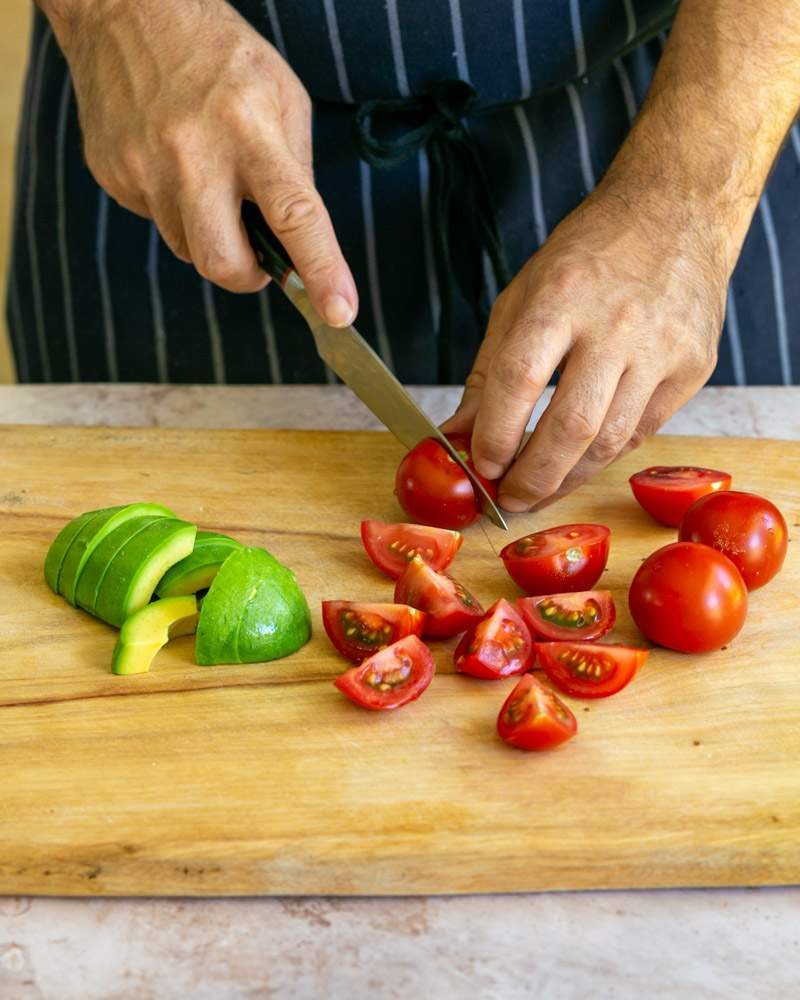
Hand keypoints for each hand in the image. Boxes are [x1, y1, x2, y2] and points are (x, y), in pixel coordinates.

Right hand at [52, 0, 356, 323]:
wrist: (125, 10)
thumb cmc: (220, 56)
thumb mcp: (281, 99)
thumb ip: (296, 174)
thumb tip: (303, 245)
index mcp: (250, 129)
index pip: (294, 215)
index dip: (321, 270)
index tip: (339, 313)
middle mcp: (194, 153)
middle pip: (224, 263)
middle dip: (250, 277)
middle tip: (261, 258)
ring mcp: (146, 166)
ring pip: (189, 250)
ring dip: (212, 236)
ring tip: (212, 183)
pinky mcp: (114, 174)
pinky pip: (157, 222)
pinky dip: (177, 210)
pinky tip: (174, 164)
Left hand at [442, 181, 728, 511]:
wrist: (675, 216)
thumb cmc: (587, 258)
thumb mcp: (522, 297)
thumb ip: (490, 371)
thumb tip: (460, 433)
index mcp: (560, 297)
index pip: (519, 380)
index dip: (496, 434)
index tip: (481, 465)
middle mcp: (616, 324)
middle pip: (571, 425)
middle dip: (534, 476)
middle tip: (509, 500)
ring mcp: (662, 348)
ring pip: (611, 441)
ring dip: (568, 478)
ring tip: (539, 492)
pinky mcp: (693, 368)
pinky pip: (642, 432)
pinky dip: (604, 456)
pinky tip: (579, 463)